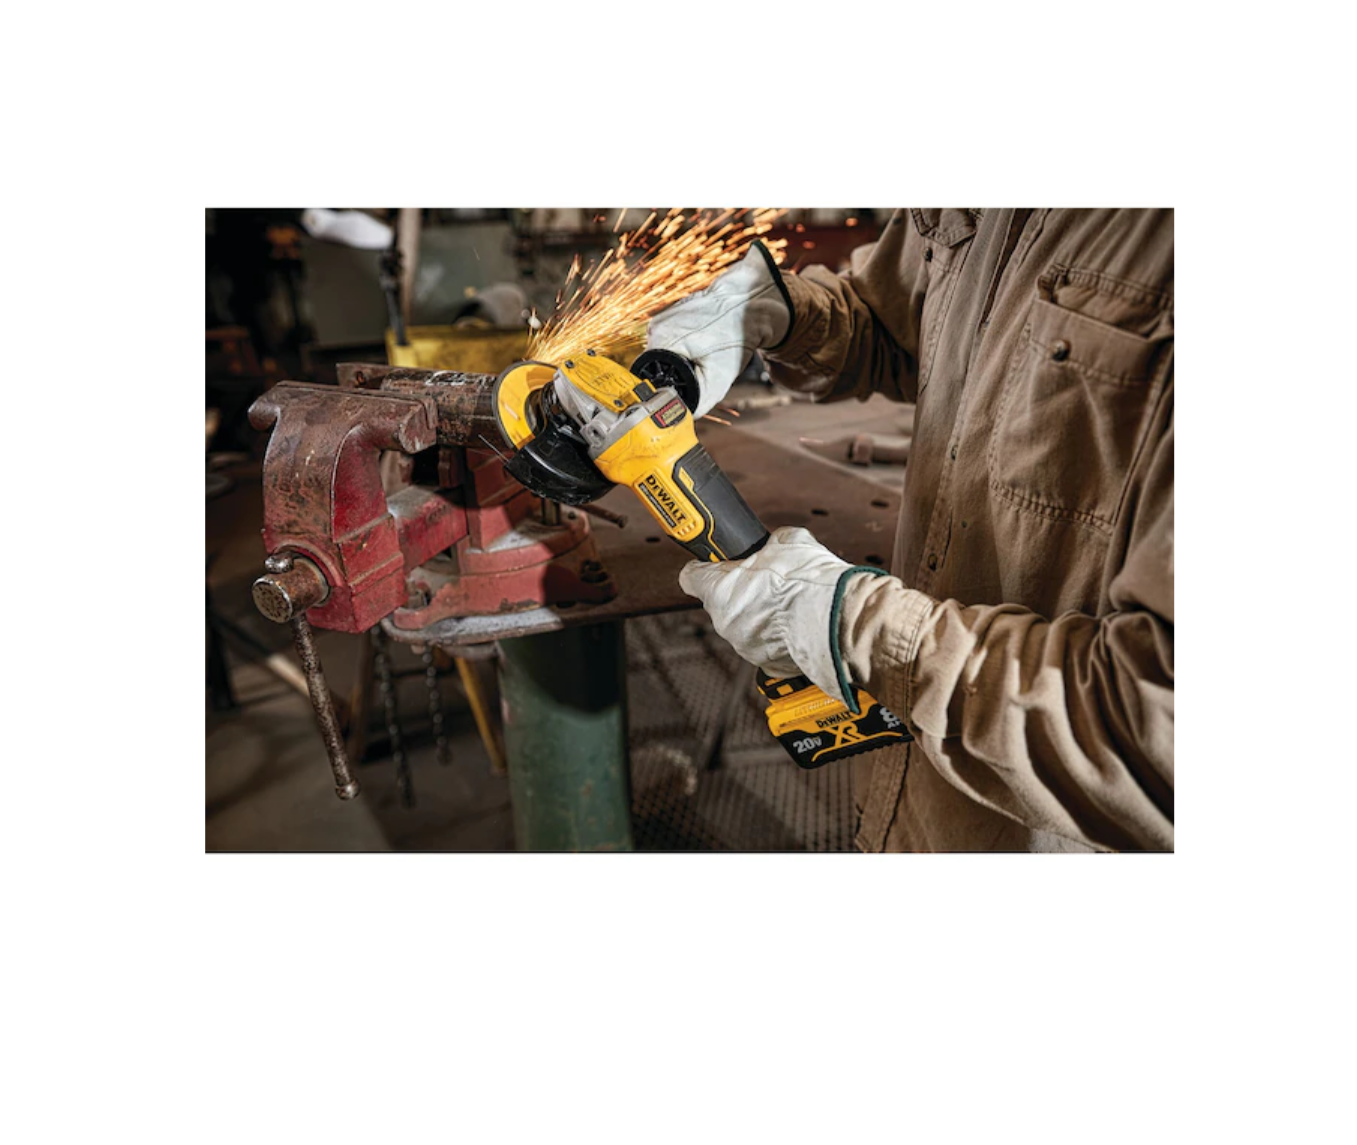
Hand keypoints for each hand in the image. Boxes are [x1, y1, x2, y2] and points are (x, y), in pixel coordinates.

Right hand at [645, 241, 791, 415]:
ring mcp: (661, 319)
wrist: (749, 306)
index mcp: (661, 341)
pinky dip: (683, 349)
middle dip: (675, 377)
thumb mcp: (717, 379)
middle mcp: (655, 327)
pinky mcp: (669, 316)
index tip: (684, 392)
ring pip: (662, 356)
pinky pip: (669, 342)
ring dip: (679, 363)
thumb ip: (696, 405)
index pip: (649, 379)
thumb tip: (679, 418)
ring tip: (704, 355)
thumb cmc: (736, 337)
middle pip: (655, 368)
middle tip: (701, 371)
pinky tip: (702, 345)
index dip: (665, 391)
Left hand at [679, 526, 879, 707]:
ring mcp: (746, 647)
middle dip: (742, 592)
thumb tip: (774, 543)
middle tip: (768, 581)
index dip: (704, 567)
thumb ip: (770, 542)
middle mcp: (726, 623)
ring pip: (746, 626)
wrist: (838, 620)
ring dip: (762, 616)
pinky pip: (768, 646)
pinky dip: (780, 637)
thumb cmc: (809, 583)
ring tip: (790, 603)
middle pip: (723, 603)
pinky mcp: (769, 664)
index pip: (691, 577)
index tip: (713, 564)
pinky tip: (799, 623)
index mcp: (719, 591)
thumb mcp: (788, 541)